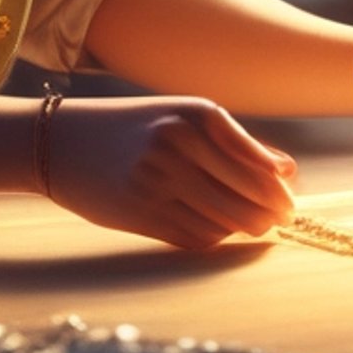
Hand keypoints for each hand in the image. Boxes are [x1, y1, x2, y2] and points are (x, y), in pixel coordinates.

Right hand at [44, 96, 297, 249]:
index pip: (258, 165)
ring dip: (244, 228)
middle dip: (270, 214)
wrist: (63, 142)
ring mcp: (159, 181)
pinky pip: (196, 237)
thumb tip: (289, 170)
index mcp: (197, 115)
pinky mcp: (143, 214)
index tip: (289, 201)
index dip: (280, 190)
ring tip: (251, 225)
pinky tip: (215, 227)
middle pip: (248, 198)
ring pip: (225, 222)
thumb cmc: (133, 126)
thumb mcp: (183, 116)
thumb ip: (236, 142)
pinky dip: (213, 236)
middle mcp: (180, 145)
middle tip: (279, 220)